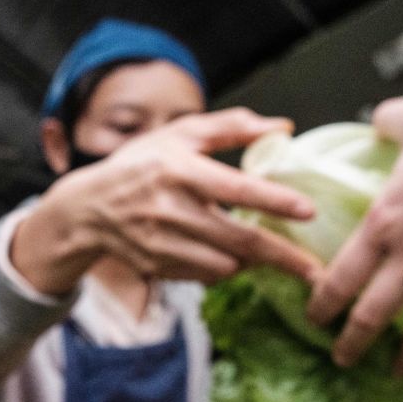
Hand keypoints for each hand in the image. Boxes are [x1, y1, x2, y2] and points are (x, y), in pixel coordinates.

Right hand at [11, 108, 319, 294]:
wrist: (86, 208)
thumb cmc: (140, 164)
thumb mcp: (179, 135)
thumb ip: (232, 127)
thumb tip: (283, 129)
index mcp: (178, 170)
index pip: (235, 188)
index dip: (274, 200)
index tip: (308, 210)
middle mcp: (169, 209)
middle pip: (239, 239)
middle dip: (282, 256)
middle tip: (316, 270)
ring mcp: (161, 243)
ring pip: (225, 263)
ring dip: (253, 262)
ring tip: (273, 256)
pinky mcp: (156, 266)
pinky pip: (204, 275)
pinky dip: (225, 268)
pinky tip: (231, 256)